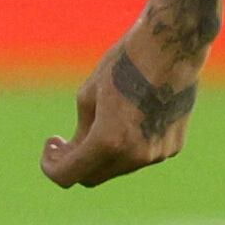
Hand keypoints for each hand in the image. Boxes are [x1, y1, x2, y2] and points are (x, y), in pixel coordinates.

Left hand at [42, 25, 200, 189]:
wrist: (172, 48)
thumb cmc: (124, 64)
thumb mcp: (88, 96)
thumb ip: (81, 133)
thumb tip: (79, 153)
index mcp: (108, 141)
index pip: (68, 175)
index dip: (51, 166)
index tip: (51, 147)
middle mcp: (134, 155)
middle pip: (93, 176)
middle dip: (76, 162)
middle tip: (66, 142)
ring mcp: (157, 154)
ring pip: (119, 167)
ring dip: (104, 153)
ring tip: (104, 120)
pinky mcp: (174, 146)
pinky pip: (142, 155)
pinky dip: (130, 145)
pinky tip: (134, 113)